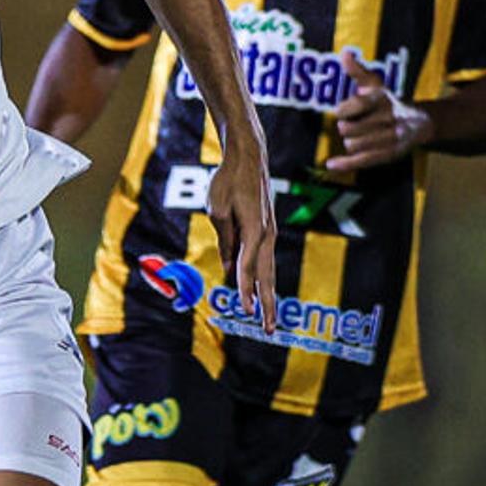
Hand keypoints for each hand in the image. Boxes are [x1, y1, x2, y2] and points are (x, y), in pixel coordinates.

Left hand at [206, 147, 278, 302]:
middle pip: (266, 276)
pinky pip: (263, 258)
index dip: (244, 290)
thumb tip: (228, 266)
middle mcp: (266, 234)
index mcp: (254, 230)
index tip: (245, 311)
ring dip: (267, 294)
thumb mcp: (217, 209)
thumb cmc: (228, 180)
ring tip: (267, 316)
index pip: (247, 267)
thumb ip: (224, 240)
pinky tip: (257, 289)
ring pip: (268, 269)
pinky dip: (262, 277)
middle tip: (268, 329)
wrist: (248, 156)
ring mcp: (269, 232)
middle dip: (267, 304)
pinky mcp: (266, 228)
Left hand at [320, 80, 434, 175]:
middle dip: (346, 127)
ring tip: (356, 137)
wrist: (421, 122)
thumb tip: (345, 53)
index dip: (344, 109)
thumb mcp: (375, 85)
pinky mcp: (390, 155)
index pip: (358, 105)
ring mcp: (391, 139)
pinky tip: (330, 165)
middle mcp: (390, 118)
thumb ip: (358, 71)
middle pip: (350, 129)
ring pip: (354, 145)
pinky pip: (363, 161)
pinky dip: (345, 164)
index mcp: (384, 99)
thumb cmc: (388, 102)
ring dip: (349, 142)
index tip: (341, 111)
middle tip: (351, 125)